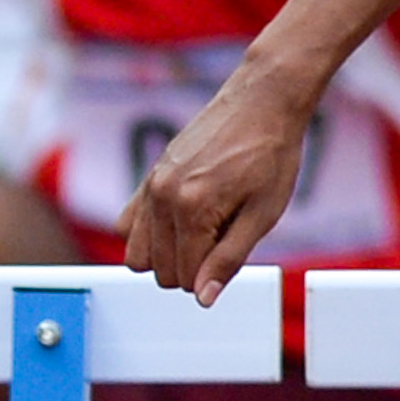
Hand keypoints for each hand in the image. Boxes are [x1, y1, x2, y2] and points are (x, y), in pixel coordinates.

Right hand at [122, 56, 322, 304]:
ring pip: (139, 253)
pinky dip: (150, 234)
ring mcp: (151, 184)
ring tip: (206, 231)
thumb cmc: (271, 154)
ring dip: (169, 254)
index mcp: (193, 209)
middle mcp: (163, 197)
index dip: (213, 276)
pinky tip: (182, 223)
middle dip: (192, 267)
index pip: (186, 278)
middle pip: (161, 271)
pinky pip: (128, 224)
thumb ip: (229, 259)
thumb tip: (203, 298)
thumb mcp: (263, 215)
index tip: (235, 250)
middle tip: (226, 236)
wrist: (263, 102)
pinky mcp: (150, 174)